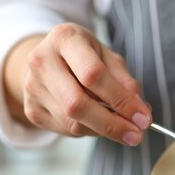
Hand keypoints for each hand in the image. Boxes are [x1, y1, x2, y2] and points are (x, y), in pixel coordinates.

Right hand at [3, 23, 150, 145]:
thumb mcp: (109, 58)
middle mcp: (42, 61)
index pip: (93, 75)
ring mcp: (32, 87)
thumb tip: (141, 112)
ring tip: (122, 127)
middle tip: (136, 136)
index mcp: (65, 39)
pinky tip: (99, 122)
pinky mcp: (31, 109)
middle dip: (112, 125)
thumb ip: (127, 82)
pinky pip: (67, 130)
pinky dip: (90, 131)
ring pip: (73, 123)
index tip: (143, 118)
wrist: (50, 58)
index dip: (120, 100)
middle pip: (77, 104)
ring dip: (104, 131)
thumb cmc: (86, 56)